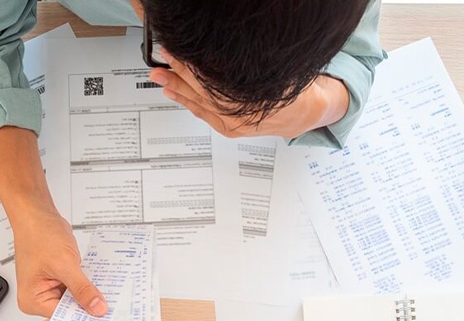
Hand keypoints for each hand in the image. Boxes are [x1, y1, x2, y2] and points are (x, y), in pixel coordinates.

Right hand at [0, 126, 106, 318]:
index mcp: (32, 301)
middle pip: (69, 311)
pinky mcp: (58, 279)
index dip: (84, 318)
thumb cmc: (39, 235)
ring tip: (109, 295)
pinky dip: (87, 285)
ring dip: (90, 295)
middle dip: (88, 307)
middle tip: (111, 308)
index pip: (63, 318)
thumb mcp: (64, 264)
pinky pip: (76, 287)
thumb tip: (97, 309)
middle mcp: (38, 298)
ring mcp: (49, 288)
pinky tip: (101, 283)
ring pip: (75, 299)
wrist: (37, 214)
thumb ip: (82, 289)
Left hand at [148, 50, 348, 138]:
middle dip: (180, 71)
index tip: (181, 50)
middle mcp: (240, 114)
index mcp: (252, 98)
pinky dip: (187, 102)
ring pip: (199, 102)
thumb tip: (224, 48)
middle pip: (203, 89)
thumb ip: (251, 65)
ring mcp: (232, 124)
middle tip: (165, 57)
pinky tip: (173, 93)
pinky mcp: (229, 129)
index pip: (215, 79)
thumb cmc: (293, 89)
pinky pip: (203, 114)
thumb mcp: (276, 70)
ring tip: (159, 75)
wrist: (304, 114)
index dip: (195, 64)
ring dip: (177, 86)